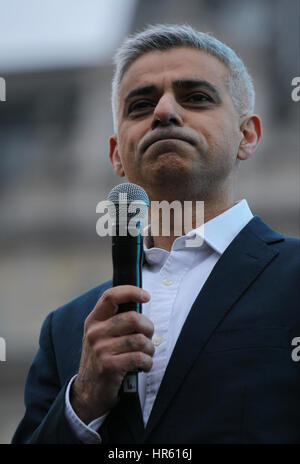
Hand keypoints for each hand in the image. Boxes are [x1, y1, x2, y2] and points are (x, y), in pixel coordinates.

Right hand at [70, 285, 153, 423]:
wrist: (88, 393)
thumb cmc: (102, 360)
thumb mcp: (101, 336)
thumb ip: (115, 320)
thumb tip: (140, 304)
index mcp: (93, 320)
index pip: (111, 296)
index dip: (131, 292)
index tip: (146, 296)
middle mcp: (95, 332)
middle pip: (133, 318)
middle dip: (149, 328)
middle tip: (148, 338)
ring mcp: (100, 349)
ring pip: (140, 339)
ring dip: (150, 348)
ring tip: (146, 354)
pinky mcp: (109, 366)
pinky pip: (139, 357)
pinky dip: (147, 362)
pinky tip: (143, 366)